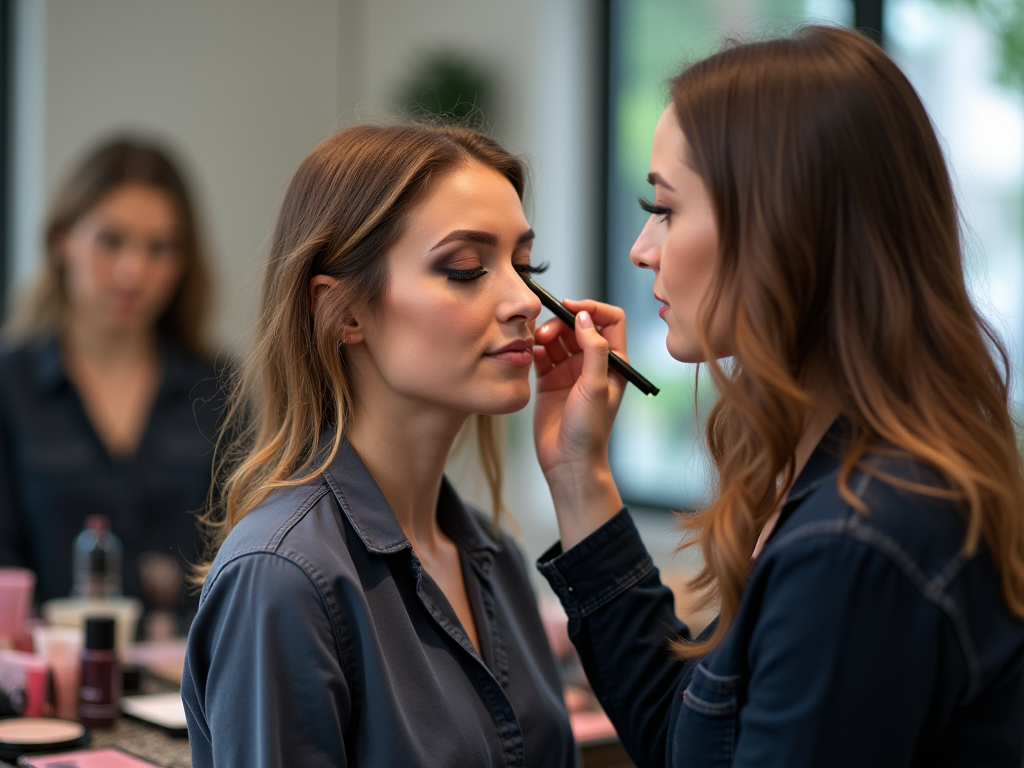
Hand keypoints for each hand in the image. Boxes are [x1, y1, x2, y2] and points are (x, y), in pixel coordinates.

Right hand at [533, 299, 626, 547]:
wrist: (568, 462)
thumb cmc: (589, 430)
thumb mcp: (596, 386)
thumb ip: (594, 349)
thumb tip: (584, 317)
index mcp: (613, 362)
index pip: (610, 320)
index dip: (592, 309)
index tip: (570, 308)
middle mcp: (592, 363)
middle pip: (578, 325)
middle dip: (561, 322)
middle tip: (546, 333)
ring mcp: (570, 371)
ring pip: (558, 337)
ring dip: (546, 334)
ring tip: (534, 343)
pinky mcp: (549, 380)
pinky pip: (541, 354)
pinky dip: (534, 349)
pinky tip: (529, 354)